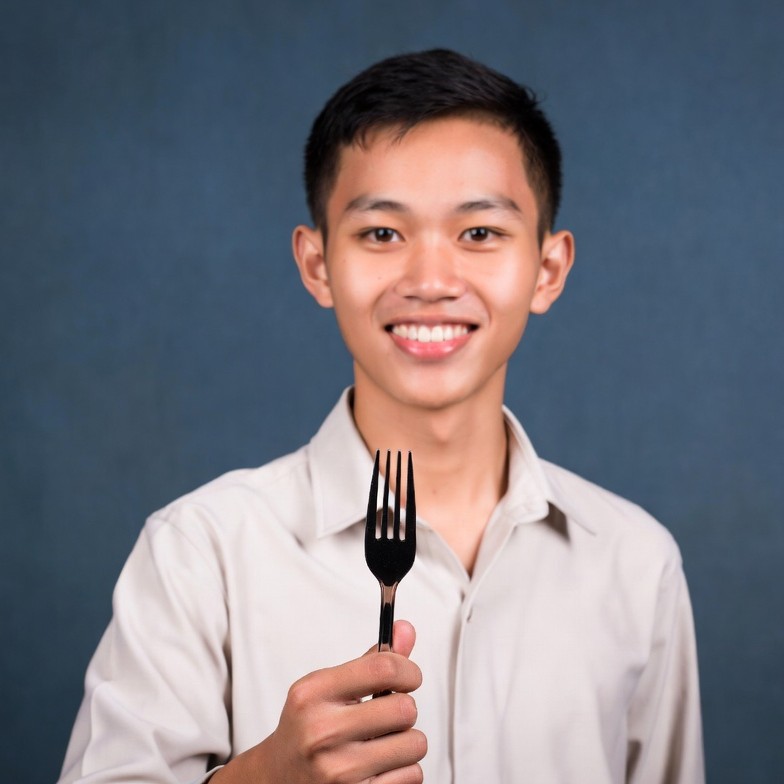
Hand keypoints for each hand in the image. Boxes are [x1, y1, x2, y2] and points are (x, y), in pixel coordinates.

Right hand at [212, 620, 425, 783]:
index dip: (408, 670)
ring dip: (405, 743)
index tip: (409, 677)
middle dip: (403, 710)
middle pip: (404, 708)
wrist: (277, 778)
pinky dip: (403, 771)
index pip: (382, 668)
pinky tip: (379, 766)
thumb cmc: (307, 728)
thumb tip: (405, 629)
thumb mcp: (327, 687)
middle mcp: (322, 732)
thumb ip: (370, 660)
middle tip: (385, 716)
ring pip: (414, 744)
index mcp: (313, 694)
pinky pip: (411, 776)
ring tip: (380, 742)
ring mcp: (338, 771)